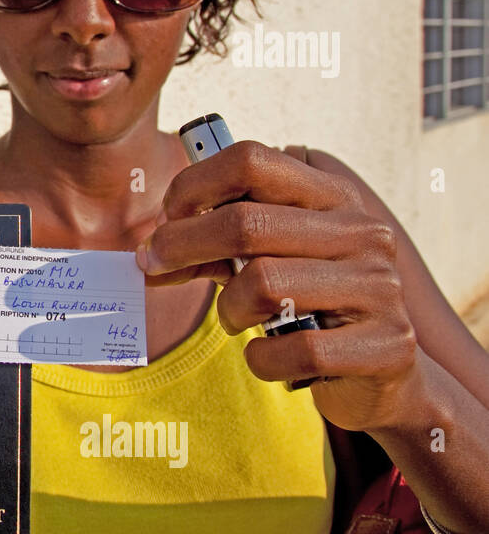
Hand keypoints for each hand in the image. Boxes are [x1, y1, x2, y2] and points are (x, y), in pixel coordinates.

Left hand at [135, 140, 418, 431]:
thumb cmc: (308, 305)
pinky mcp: (387, 345)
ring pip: (263, 285)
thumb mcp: (259, 262)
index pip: (251, 160)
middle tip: (156, 265)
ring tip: (235, 319)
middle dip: (183, 245)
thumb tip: (146, 256)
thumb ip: (208, 250)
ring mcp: (380, 287)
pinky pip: (295, 349)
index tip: (170, 215)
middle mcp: (362, 233)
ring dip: (228, 311)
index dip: (194, 184)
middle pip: (245, 222)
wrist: (381, 373)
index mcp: (331, 198)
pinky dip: (263, 359)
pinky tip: (267, 357)